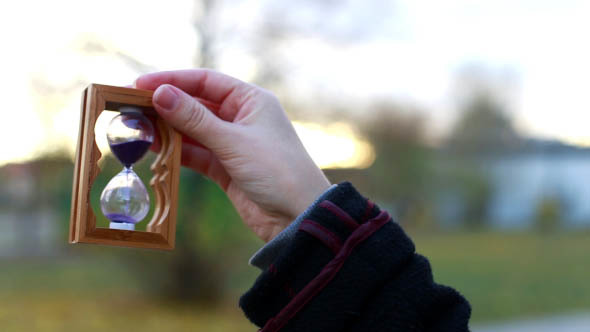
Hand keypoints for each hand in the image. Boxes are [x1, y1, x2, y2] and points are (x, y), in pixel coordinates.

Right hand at [135, 69, 330, 241]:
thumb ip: (195, 120)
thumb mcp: (233, 141)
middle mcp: (242, 117)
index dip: (173, 80)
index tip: (140, 84)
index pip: (206, 81)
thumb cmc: (276, 170)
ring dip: (167, 130)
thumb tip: (160, 94)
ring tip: (137, 128)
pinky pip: (196, 154)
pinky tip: (153, 149)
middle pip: (196, 104)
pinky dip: (176, 151)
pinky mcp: (226, 168)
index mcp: (251, 100)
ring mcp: (233, 143)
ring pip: (193, 130)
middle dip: (166, 106)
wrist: (298, 216)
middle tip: (132, 107)